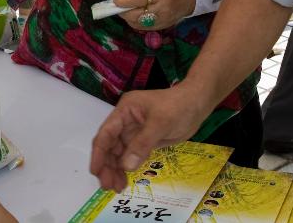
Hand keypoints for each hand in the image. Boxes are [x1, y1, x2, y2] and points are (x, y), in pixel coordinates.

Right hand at [89, 85, 209, 191]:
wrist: (197, 104)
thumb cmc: (178, 107)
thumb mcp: (160, 123)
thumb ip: (142, 144)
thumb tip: (126, 166)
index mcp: (125, 111)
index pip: (106, 133)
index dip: (99, 153)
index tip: (95, 171)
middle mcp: (125, 121)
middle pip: (110, 146)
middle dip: (107, 166)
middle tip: (108, 186)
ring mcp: (134, 132)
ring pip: (119, 154)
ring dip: (116, 170)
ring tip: (116, 188)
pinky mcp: (144, 141)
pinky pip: (131, 156)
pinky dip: (127, 168)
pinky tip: (125, 181)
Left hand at [112, 0, 195, 31]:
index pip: (137, 0)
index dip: (123, 2)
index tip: (116, 0)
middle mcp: (161, 8)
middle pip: (136, 15)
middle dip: (124, 12)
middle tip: (119, 7)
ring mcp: (163, 19)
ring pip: (139, 24)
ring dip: (129, 19)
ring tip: (126, 11)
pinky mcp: (164, 26)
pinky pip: (145, 28)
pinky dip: (136, 23)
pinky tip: (135, 17)